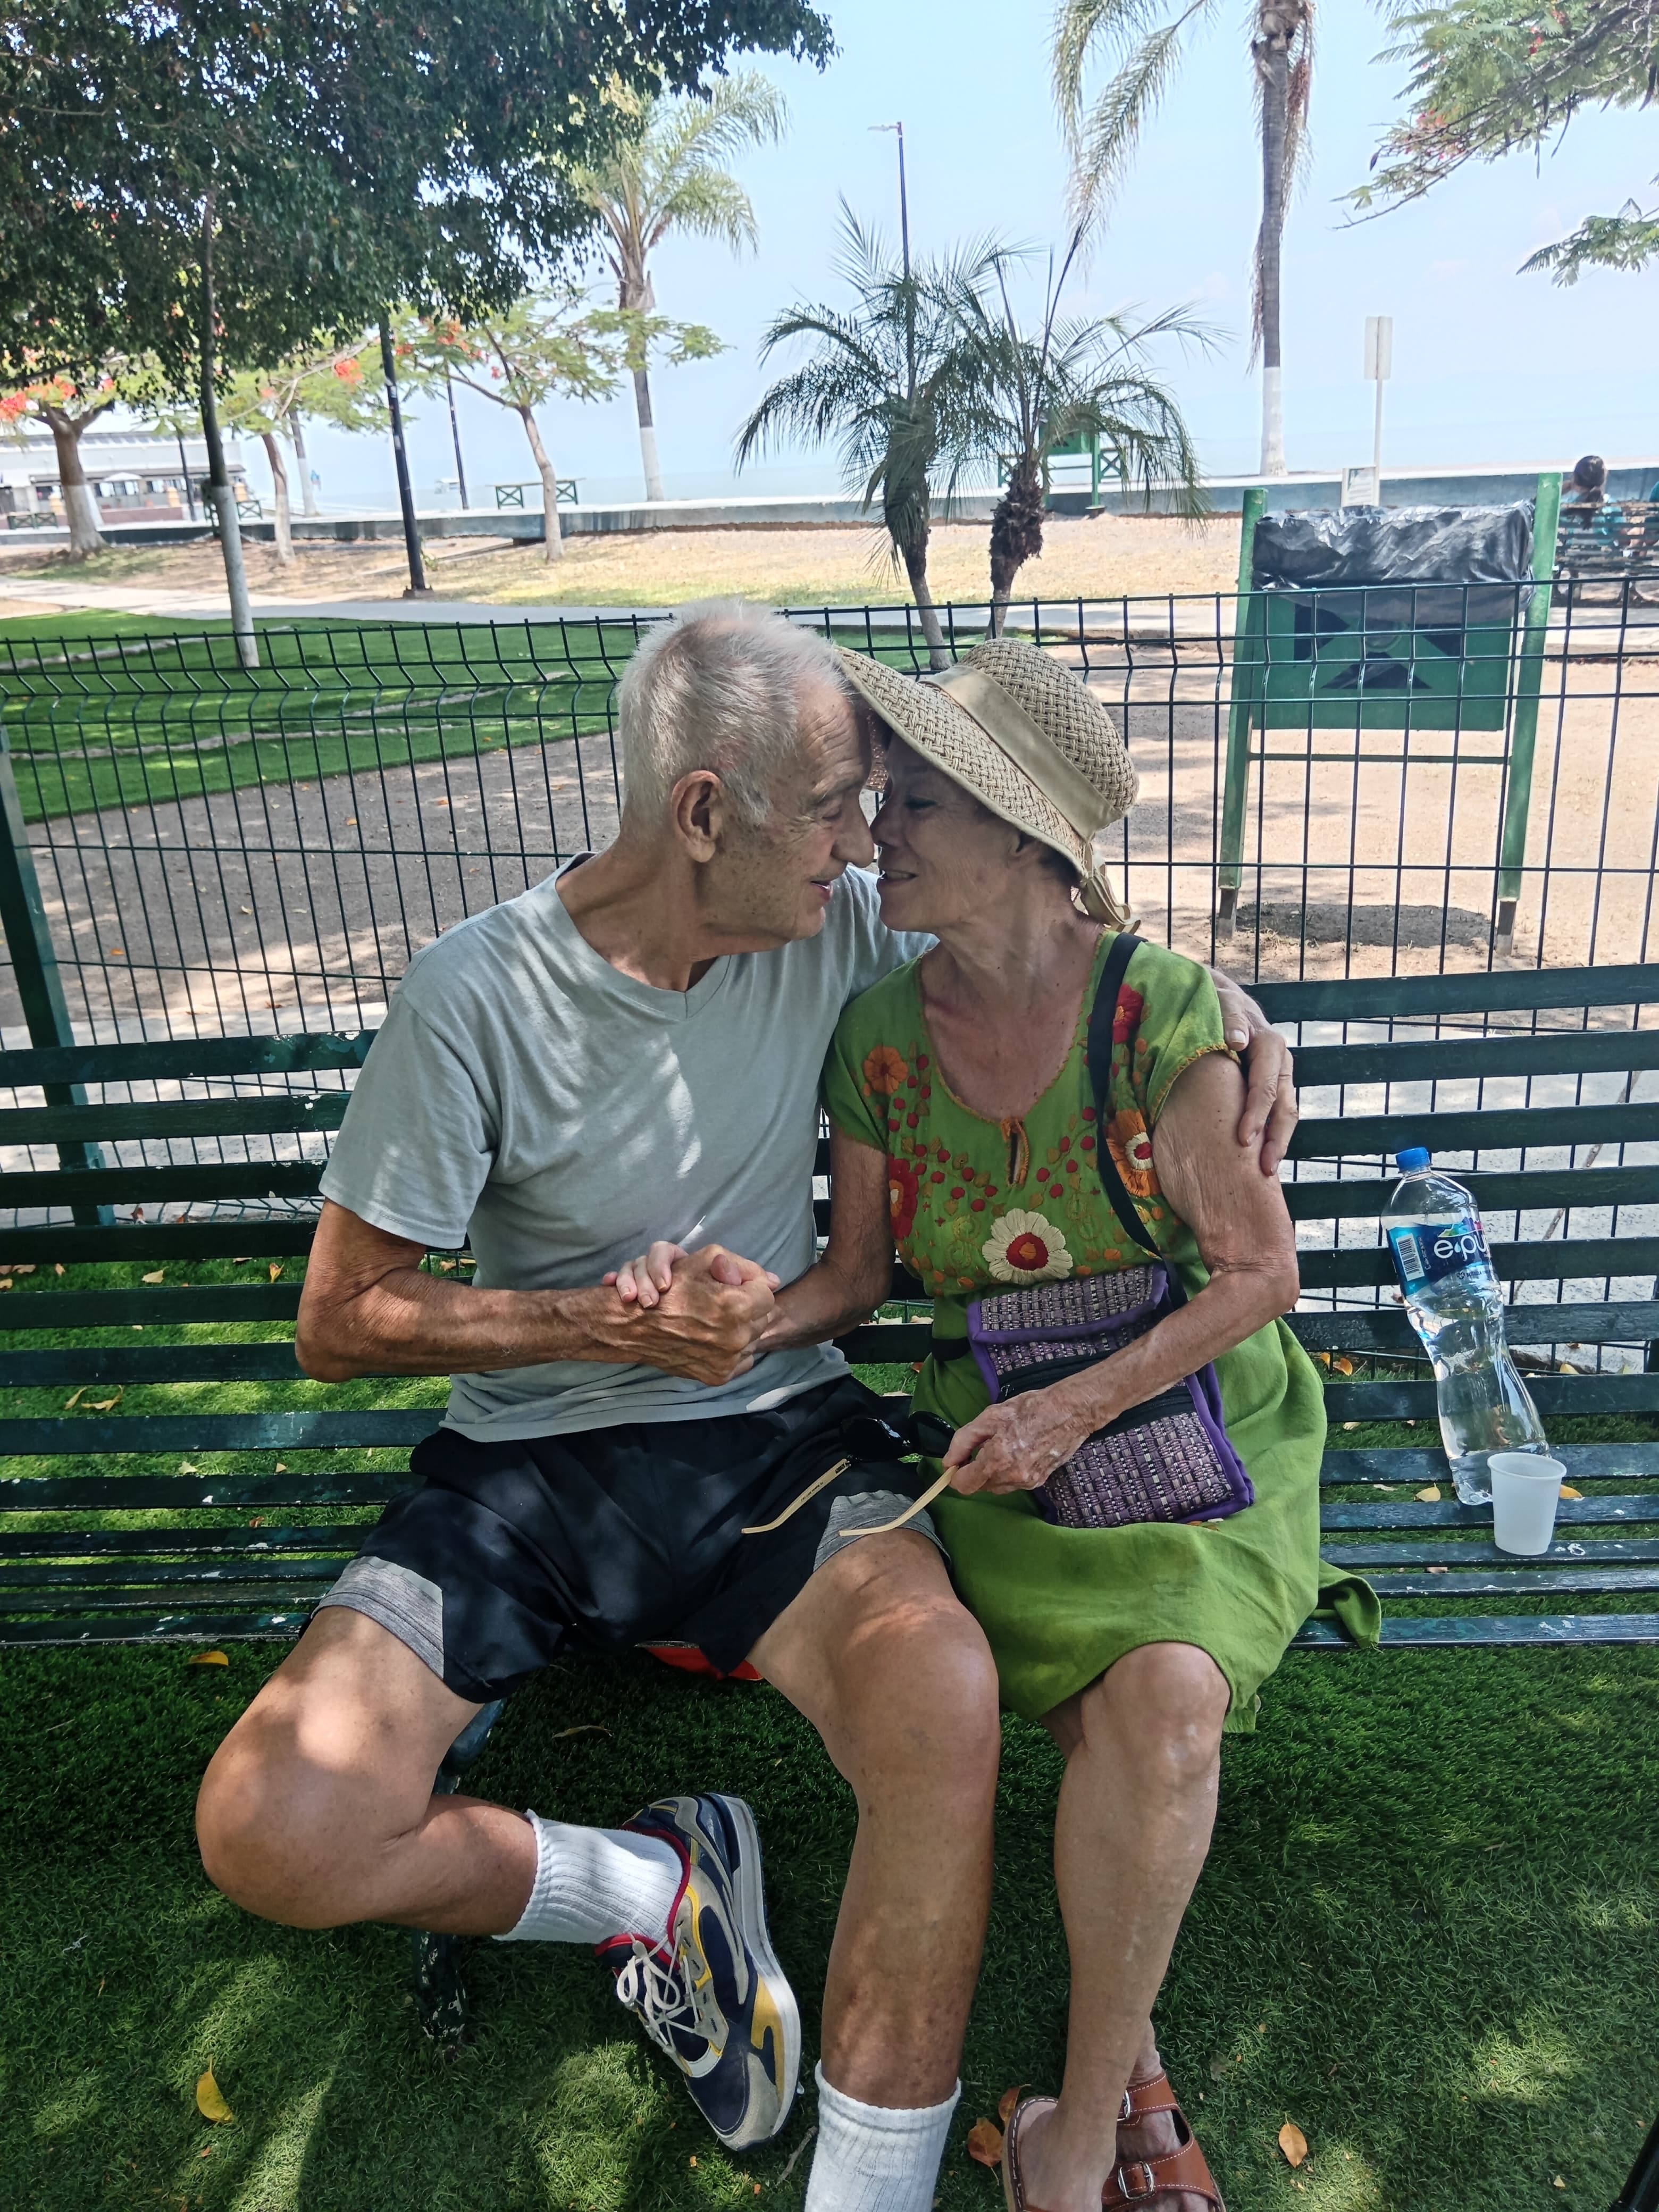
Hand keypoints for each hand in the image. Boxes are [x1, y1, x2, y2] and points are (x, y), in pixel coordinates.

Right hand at [596, 1243, 777, 1385]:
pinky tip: (713, 1338)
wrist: (636, 1326)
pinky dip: (733, 1350)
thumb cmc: (670, 1288)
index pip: (766, 1295)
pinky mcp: (719, 1376)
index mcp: (736, 1306)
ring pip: (753, 1339)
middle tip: (724, 1303)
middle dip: (748, 1308)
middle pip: (762, 1318)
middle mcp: (736, 1337)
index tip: (733, 1287)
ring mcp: (728, 1360)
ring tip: (717, 1319)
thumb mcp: (702, 1261)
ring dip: (742, 1329)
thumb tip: (772, 1281)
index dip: (750, 1288)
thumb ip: (742, 1266)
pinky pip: (742, 1360)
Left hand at [941, 1378, 1099, 1496]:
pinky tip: (1017, 1452)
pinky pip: (1013, 1484)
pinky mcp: (1039, 1483)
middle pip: (980, 1487)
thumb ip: (963, 1441)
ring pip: (996, 1487)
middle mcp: (1012, 1477)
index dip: (956, 1474)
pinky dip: (1008, 1472)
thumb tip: (948, 1462)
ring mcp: (1027, 1483)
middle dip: (975, 1470)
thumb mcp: (989, 1417)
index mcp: (997, 1460)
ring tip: (1003, 1446)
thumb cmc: (1029, 1409)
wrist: (1069, 1412)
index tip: (958, 1460)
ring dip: (992, 1472)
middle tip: (985, 1445)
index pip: (964, 1485)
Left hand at [1208, 967, 1296, 1175]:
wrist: (1222, 1000)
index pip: (1266, 1084)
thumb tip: (1239, 1040)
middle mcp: (1280, 1063)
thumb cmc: (1217, 1004)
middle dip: (1275, 1137)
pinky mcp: (1271, 1087)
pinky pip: (1277, 1114)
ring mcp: (1279, 1076)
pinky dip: (1272, 1136)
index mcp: (1270, 1045)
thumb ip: (1229, 1018)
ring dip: (1279, 1142)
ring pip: (1286, 1112)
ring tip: (1268, 1170)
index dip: (1256, 1113)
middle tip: (1264, 1167)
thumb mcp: (1221, 1003)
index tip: (1244, 1138)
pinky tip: (1263, 1160)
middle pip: (1283, 1104)